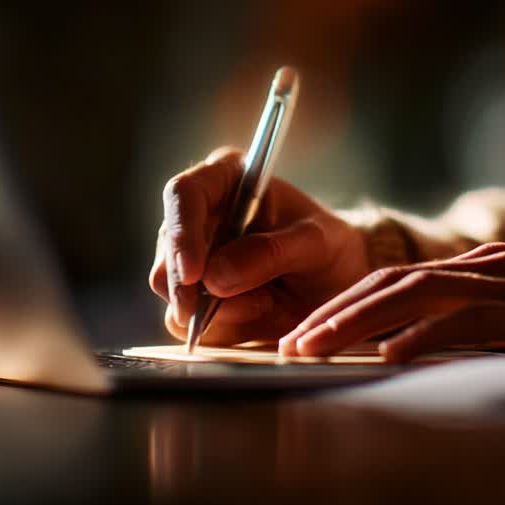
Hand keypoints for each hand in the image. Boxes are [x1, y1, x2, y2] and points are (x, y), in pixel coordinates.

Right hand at [150, 148, 370, 344]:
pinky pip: (185, 321)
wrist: (335, 283)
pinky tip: (259, 312)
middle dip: (194, 286)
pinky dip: (221, 326)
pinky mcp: (194, 297)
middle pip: (169, 249)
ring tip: (268, 302)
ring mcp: (192, 258)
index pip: (183, 194)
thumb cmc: (328, 247)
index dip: (183, 233)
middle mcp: (199, 216)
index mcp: (224, 178)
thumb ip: (272, 252)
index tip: (195, 273)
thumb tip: (214, 277)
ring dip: (217, 309)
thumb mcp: (316, 243)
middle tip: (237, 305)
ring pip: (172, 289)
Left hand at [278, 243, 504, 361]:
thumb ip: (475, 324)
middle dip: (333, 315)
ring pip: (416, 295)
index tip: (302, 335)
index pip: (394, 280)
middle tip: (288, 347)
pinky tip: (391, 357)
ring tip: (316, 351)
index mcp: (480, 266)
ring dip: (358, 324)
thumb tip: (413, 353)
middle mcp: (488, 265)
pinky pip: (471, 321)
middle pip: (391, 282)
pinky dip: (425, 337)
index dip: (342, 306)